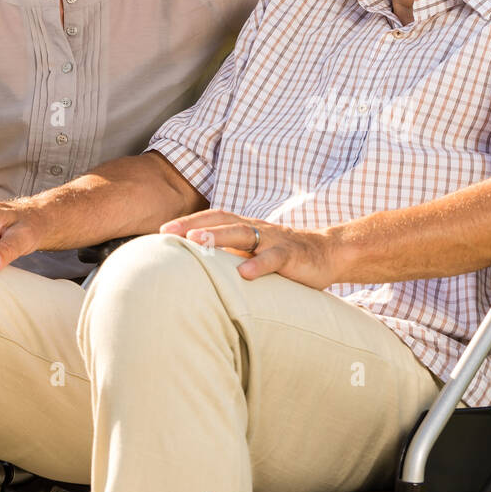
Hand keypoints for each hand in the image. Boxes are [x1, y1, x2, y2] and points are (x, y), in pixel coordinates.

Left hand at [160, 209, 341, 287]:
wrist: (328, 253)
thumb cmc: (284, 256)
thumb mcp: (254, 253)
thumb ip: (230, 255)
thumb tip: (195, 266)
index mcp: (248, 227)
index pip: (215, 217)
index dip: (189, 221)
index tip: (162, 230)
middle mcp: (258, 229)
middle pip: (223, 221)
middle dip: (194, 225)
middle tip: (168, 232)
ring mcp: (275, 241)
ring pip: (244, 234)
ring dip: (218, 237)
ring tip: (196, 242)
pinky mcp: (293, 256)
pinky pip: (275, 258)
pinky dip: (259, 264)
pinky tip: (244, 273)